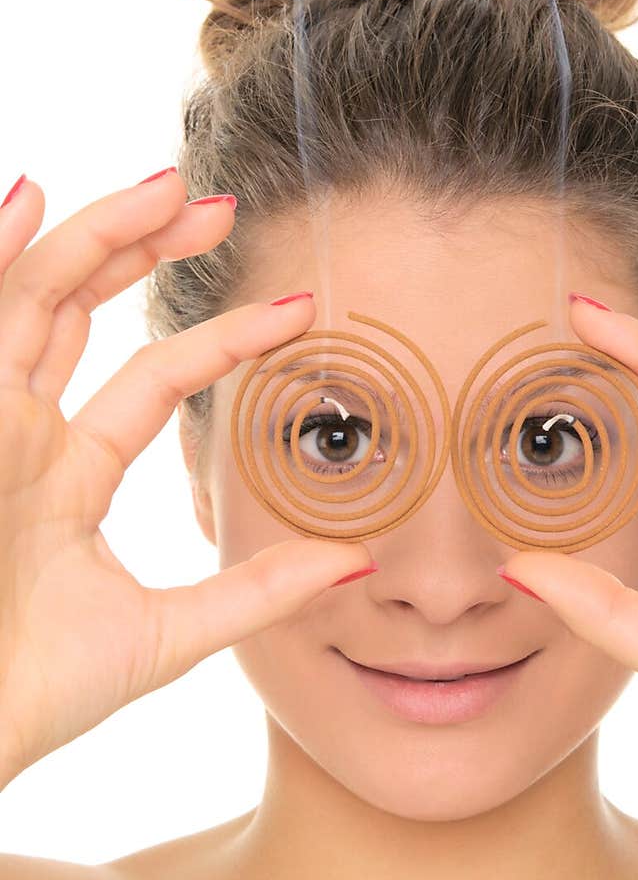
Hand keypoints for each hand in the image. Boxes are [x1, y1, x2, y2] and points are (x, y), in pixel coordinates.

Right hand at [0, 173, 372, 787]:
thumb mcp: (172, 631)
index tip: (302, 307)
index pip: (150, 379)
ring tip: (168, 186)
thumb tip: (361, 561)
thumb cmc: (38, 694)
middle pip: (81, 312)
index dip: (223, 339)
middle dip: (146, 252)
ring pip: (35, 298)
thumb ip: (260, 590)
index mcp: (66, 477)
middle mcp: (19, 435)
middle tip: (223, 205)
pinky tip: (30, 194)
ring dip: (95, 235)